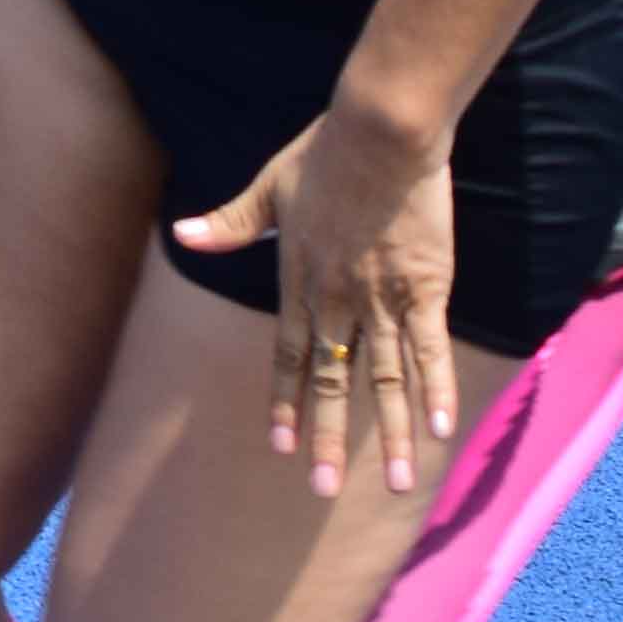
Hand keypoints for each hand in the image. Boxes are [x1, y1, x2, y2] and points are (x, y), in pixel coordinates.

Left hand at [167, 97, 456, 494]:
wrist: (379, 131)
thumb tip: (182, 236)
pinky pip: (429, 348)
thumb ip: (230, 223)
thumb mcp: (267, 187)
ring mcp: (383, 297)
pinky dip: (435, 390)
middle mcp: (337, 299)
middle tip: (323, 490)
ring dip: (391, 434)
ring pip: (385, 378)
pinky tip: (440, 431)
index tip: (282, 447)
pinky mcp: (425, 286)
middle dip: (328, 437)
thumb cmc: (325, 152)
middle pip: (332, 380)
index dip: (286, 401)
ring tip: (397, 483)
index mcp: (299, 280)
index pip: (287, 355)